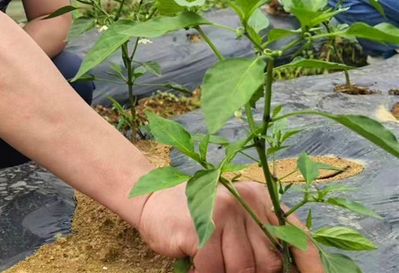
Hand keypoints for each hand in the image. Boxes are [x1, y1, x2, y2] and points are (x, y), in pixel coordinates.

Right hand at [136, 182, 322, 272]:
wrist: (151, 201)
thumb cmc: (196, 215)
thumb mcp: (234, 217)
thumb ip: (258, 237)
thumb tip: (282, 269)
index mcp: (260, 198)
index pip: (296, 236)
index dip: (311, 265)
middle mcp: (245, 202)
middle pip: (268, 261)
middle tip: (228, 264)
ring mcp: (222, 213)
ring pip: (242, 269)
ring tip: (210, 262)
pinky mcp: (201, 229)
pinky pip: (214, 271)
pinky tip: (196, 264)